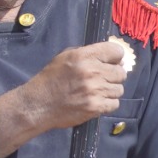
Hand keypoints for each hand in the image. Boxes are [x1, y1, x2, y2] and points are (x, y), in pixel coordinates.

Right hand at [0, 40, 131, 157]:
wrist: (37, 105)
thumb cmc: (50, 80)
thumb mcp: (64, 58)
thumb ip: (88, 55)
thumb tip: (114, 59)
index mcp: (83, 56)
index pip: (116, 51)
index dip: (115, 57)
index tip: (109, 63)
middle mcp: (92, 72)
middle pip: (121, 72)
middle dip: (112, 76)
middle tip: (99, 81)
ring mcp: (95, 90)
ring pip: (119, 89)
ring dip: (109, 91)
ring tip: (94, 93)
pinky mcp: (96, 106)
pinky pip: (114, 104)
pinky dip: (106, 104)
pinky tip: (93, 102)